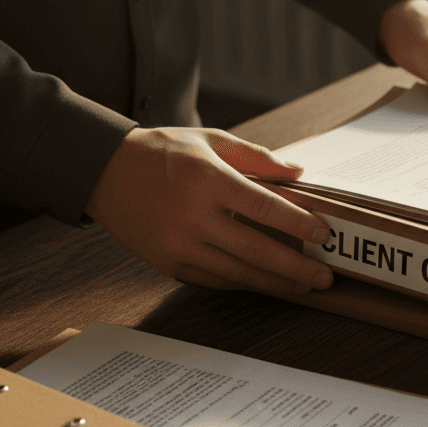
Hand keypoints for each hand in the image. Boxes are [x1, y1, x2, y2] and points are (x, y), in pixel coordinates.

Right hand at [85, 127, 334, 294]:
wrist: (102, 172)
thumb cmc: (162, 151)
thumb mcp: (210, 140)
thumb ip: (257, 157)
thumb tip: (298, 173)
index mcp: (206, 179)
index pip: (265, 207)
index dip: (299, 224)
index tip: (324, 234)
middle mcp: (192, 216)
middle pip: (256, 250)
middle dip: (296, 268)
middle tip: (325, 277)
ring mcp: (178, 244)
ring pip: (238, 273)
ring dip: (276, 283)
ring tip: (304, 286)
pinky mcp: (168, 264)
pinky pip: (216, 279)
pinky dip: (245, 282)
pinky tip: (267, 282)